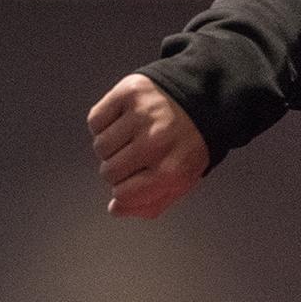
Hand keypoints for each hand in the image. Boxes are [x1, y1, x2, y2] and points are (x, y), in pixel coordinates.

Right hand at [87, 74, 209, 217]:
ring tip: (132, 135)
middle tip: (136, 155)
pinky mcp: (129, 92)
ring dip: (111, 145)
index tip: (136, 179)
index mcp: (172, 170)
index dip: (125, 190)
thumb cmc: (189, 144)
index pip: (122, 195)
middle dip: (118, 168)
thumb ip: (150, 204)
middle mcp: (156, 142)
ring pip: (100, 146)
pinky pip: (95, 120)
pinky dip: (104, 123)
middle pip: (108, 172)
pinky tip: (124, 120)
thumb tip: (115, 209)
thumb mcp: (181, 181)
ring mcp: (142, 114)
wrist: (205, 98)